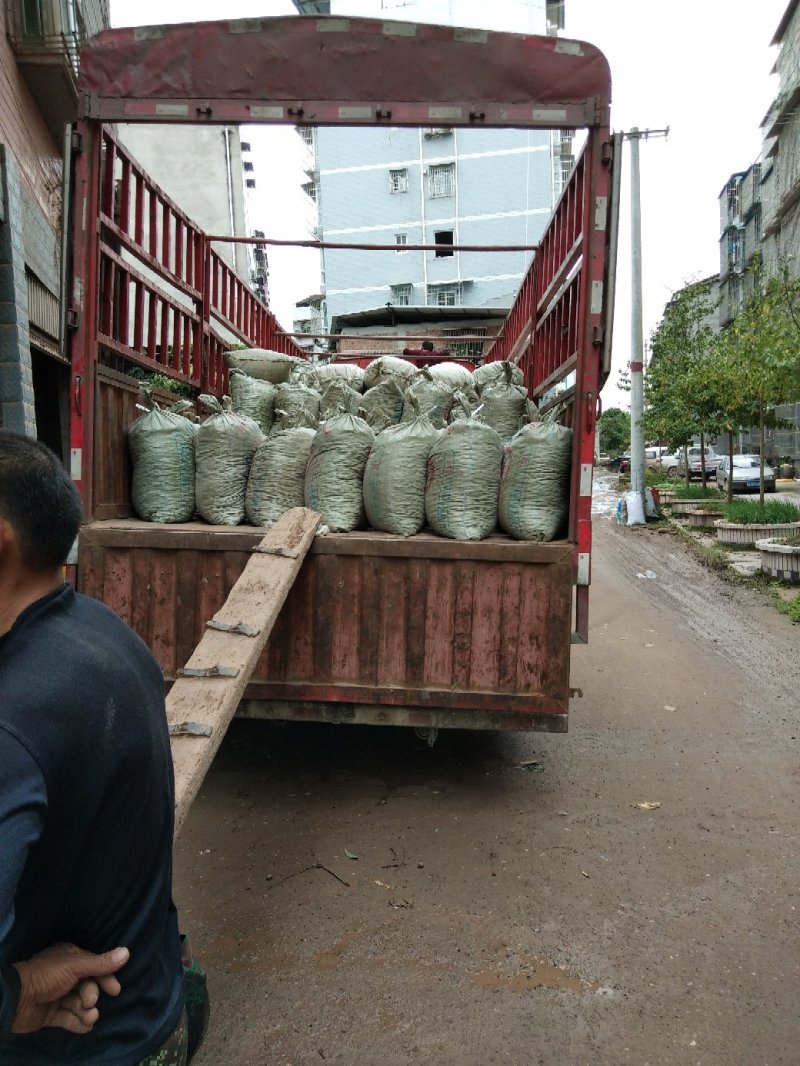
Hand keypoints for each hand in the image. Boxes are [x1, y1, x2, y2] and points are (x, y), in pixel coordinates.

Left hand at [11, 943, 128, 1034]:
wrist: (17, 1000)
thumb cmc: (48, 976)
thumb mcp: (75, 966)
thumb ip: (101, 963)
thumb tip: (127, 952)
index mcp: (70, 959)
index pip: (94, 967)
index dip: (105, 978)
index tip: (115, 990)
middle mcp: (65, 976)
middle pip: (88, 987)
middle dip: (91, 996)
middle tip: (90, 1003)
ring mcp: (58, 996)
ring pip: (79, 1004)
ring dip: (87, 1012)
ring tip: (89, 1017)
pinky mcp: (51, 1015)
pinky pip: (69, 1018)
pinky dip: (78, 1023)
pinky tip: (85, 1027)